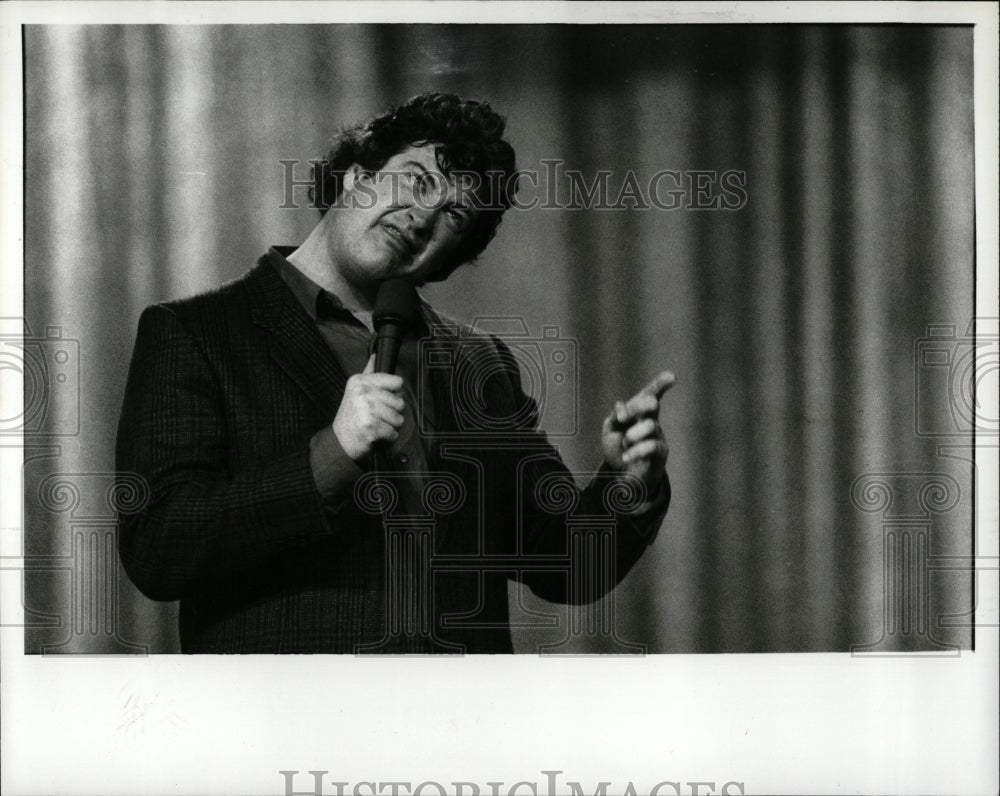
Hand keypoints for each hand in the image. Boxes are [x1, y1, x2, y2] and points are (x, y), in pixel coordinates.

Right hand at [332, 354, 405, 460]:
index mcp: (360, 382)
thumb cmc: (351, 416)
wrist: (339, 440)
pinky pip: (393, 433)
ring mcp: (366, 410)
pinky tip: (376, 434)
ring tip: (377, 425)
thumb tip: (375, 356)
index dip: (395, 393)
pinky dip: (388, 437)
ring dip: (391, 426)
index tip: (384, 399)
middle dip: (393, 413)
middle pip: (400, 403)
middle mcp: (362, 393)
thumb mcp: (355, 390)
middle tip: (378, 416)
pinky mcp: (370, 427)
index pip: (397, 382)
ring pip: (399, 419)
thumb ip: (369, 373)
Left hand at [601, 370, 674, 492]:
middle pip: (652, 405)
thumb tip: (621, 405)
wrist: (622, 478)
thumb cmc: (618, 450)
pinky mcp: (660, 455)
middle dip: (640, 405)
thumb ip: (615, 417)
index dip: (660, 385)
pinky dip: (636, 451)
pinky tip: (627, 456)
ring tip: (625, 443)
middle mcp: (651, 422)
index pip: (650, 395)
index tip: (672, 376)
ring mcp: (657, 437)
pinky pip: (652, 447)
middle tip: (626, 415)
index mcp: (639, 413)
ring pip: (651, 426)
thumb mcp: (610, 431)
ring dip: (633, 434)